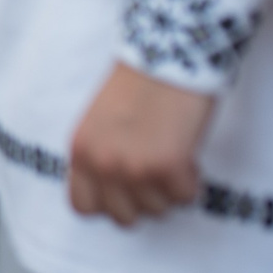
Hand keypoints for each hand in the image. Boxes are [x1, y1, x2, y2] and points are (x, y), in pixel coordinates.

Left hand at [68, 63, 215, 225]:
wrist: (167, 55)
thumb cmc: (138, 84)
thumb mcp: (100, 123)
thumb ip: (101, 156)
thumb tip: (114, 192)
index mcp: (80, 150)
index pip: (82, 207)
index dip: (109, 203)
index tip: (128, 190)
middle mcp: (102, 163)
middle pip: (123, 217)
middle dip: (144, 200)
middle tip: (157, 174)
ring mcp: (133, 167)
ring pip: (158, 210)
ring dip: (170, 189)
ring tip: (172, 154)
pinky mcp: (167, 166)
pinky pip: (185, 196)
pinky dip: (193, 180)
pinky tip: (188, 152)